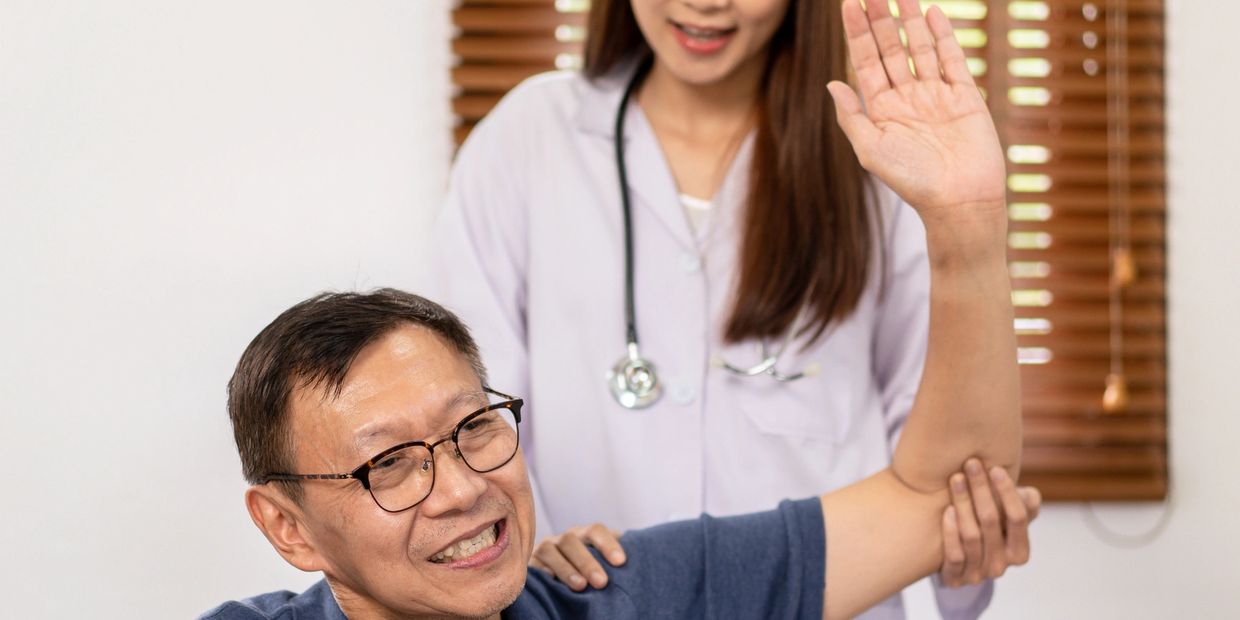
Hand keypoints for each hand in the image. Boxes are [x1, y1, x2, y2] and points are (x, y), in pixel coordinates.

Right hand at [529, 523, 626, 591]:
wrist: (562, 577)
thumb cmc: (592, 572)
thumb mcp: (604, 563)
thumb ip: (615, 561)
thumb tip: (637, 567)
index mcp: (584, 534)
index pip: (596, 530)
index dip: (608, 544)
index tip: (621, 562)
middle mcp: (564, 538)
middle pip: (572, 540)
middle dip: (587, 561)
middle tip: (602, 582)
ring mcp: (545, 549)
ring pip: (550, 551)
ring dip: (565, 568)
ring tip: (580, 586)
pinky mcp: (530, 563)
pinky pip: (534, 565)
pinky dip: (543, 573)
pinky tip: (553, 584)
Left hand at [828, 0, 1006, 224]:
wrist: (959, 200)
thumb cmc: (912, 181)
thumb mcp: (871, 150)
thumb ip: (851, 116)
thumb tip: (831, 83)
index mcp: (881, 109)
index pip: (865, 62)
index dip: (857, 33)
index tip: (847, 5)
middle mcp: (907, 97)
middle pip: (891, 48)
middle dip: (880, 19)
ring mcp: (936, 94)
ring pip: (920, 48)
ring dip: (909, 20)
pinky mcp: (965, 96)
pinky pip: (952, 59)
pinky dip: (943, 35)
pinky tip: (932, 13)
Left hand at [940, 459, 1041, 585]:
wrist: (957, 557)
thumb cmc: (989, 528)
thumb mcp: (1008, 517)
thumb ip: (1024, 505)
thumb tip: (1030, 495)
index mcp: (1019, 552)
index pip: (1018, 518)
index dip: (1008, 492)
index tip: (995, 468)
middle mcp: (1001, 566)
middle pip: (992, 522)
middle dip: (981, 490)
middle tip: (971, 463)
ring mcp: (978, 574)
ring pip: (971, 536)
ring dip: (963, 504)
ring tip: (956, 478)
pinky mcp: (955, 579)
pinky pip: (954, 555)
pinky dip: (951, 532)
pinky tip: (947, 510)